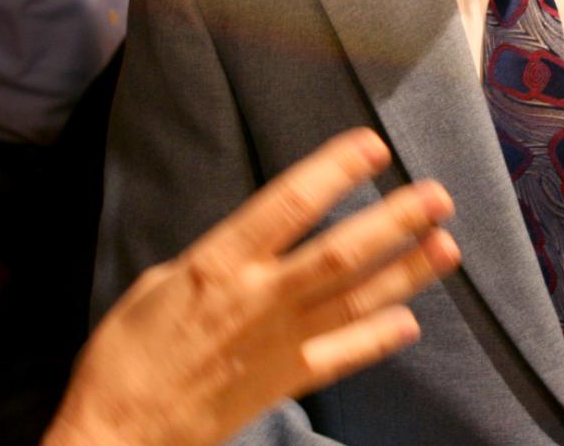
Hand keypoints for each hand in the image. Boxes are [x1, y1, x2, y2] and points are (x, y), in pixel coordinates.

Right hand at [45, 128, 460, 445]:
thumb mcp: (160, 282)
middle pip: (340, 252)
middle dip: (393, 222)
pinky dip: (378, 338)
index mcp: (221, 262)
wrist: (118, 432)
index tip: (372, 147)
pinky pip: (343, 356)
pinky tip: (410, 321)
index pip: (290, 204)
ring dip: (405, 272)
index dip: (335, 171)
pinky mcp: (285, 382)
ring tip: (445, 247)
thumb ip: (217, 258)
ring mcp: (279, 342)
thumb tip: (253, 242)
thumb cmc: (127, 353)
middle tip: (437, 197)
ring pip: (355, 299)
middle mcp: (260, 298)